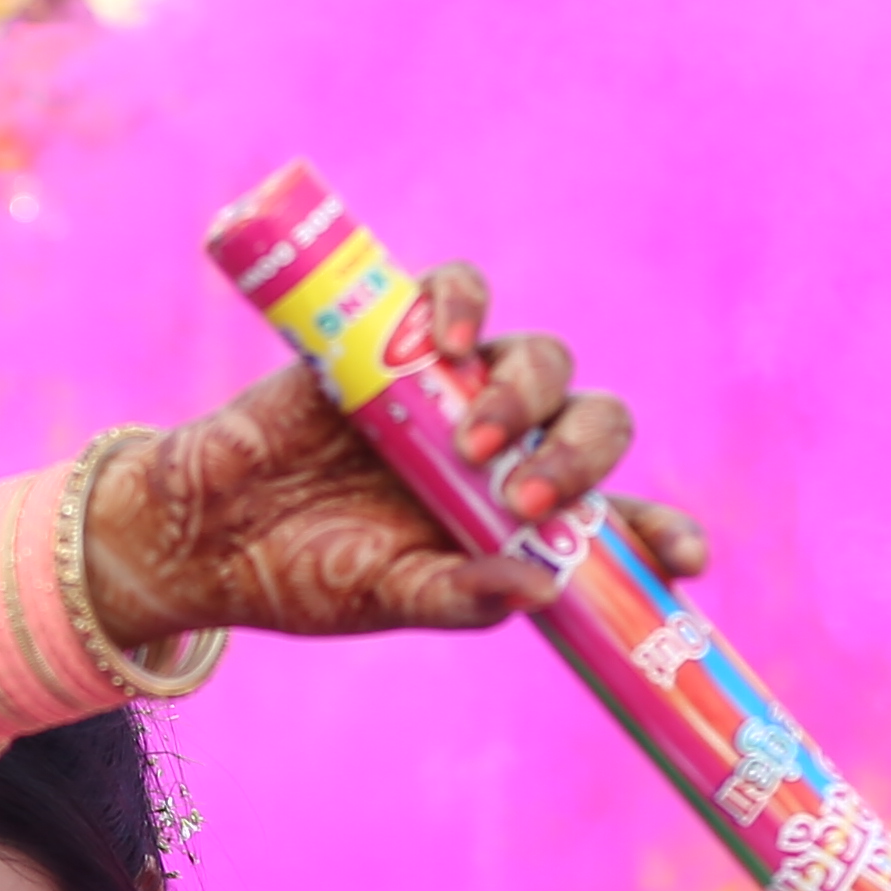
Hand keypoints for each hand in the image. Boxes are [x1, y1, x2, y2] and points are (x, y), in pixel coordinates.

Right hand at [78, 265, 710, 647]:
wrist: (206, 527)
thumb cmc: (302, 574)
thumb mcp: (381, 599)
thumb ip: (456, 594)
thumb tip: (538, 587)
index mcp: (518, 523)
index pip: (620, 519)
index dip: (663, 533)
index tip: (684, 560)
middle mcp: (507, 451)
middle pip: (597, 422)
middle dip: (583, 454)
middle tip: (531, 494)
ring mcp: (457, 390)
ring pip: (544, 359)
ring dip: (527, 393)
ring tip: (473, 438)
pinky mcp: (401, 338)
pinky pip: (460, 292)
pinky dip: (466, 301)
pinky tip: (452, 337)